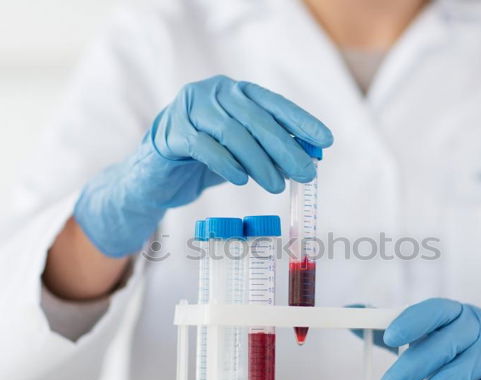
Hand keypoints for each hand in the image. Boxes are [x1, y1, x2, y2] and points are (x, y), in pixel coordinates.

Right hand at [74, 75, 332, 256]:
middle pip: (256, 119)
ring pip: (233, 133)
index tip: (325, 142)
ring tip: (277, 185)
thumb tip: (310, 159)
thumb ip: (271, 151)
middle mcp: (212, 93)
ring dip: (260, 162)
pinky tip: (241, 180)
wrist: (155, 177)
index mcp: (234, 92)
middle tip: (306, 173)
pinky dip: (227, 164)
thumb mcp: (243, 155)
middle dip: (286, 148)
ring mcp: (189, 109)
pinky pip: (204, 146)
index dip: (301, 122)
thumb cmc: (204, 162)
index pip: (274, 104)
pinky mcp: (171, 132)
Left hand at [379, 298, 480, 379]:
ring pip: (462, 373)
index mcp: (458, 312)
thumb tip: (353, 313)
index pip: (436, 310)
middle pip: (446, 344)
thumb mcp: (431, 337)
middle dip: (412, 368)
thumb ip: (393, 327)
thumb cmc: (463, 352)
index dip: (413, 321)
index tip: (389, 336)